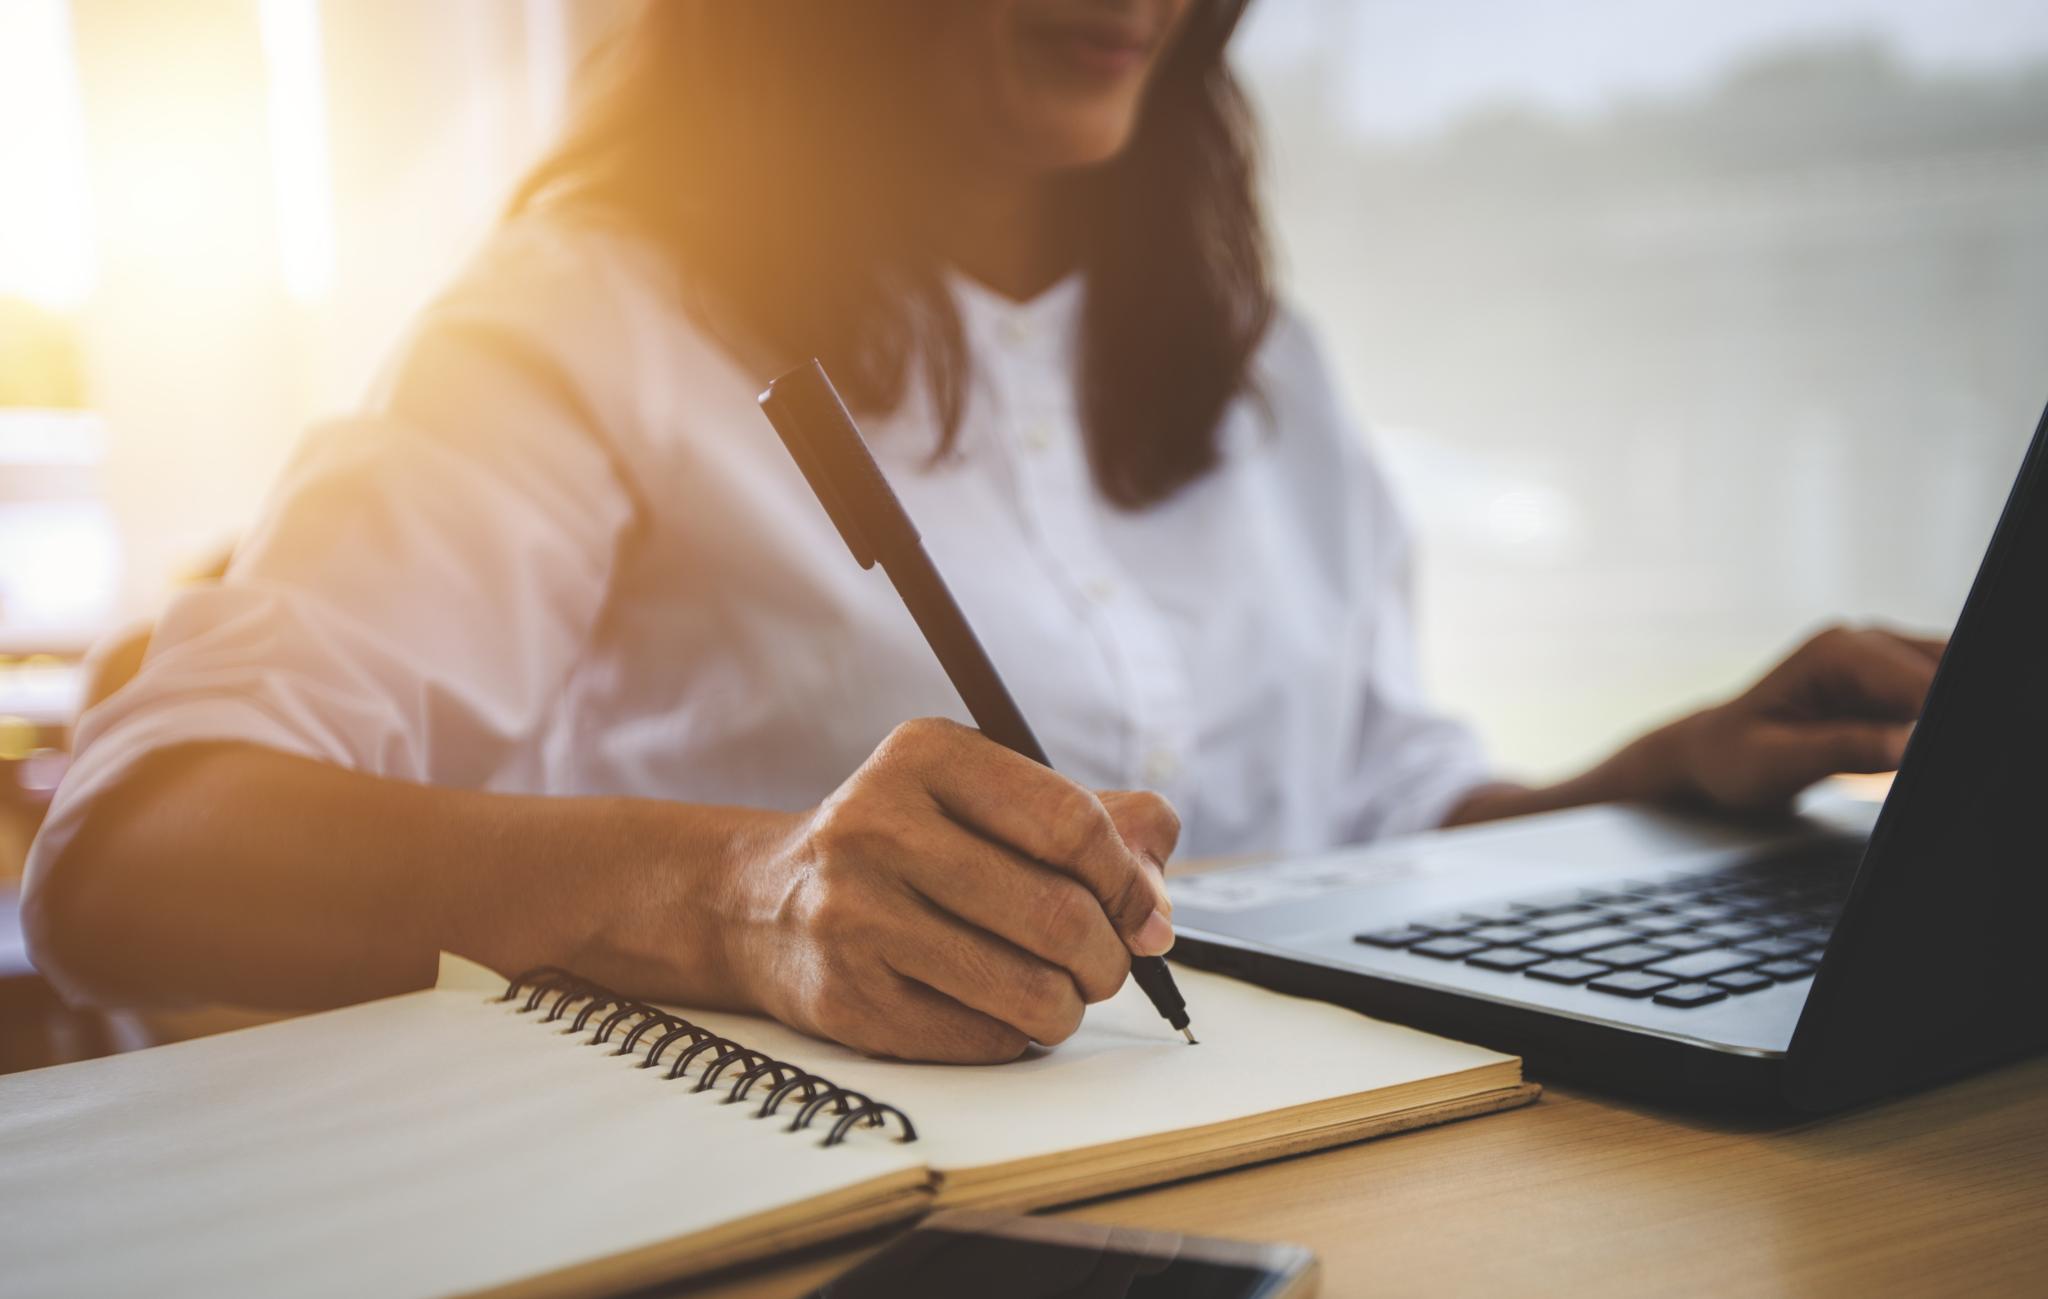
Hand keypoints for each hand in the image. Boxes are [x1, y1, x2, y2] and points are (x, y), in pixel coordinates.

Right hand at [717, 718, 1180, 1062]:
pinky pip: (984, 1039)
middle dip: (1108, 956)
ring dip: (1069, 1005)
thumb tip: (1158, 907)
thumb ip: (1093, 824)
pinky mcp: (848, 999)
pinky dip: (1014, 1034)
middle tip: (1105, 964)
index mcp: (926, 756)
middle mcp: (878, 826)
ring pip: (1030, 990)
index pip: (1071, 824)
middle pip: (1058, 913)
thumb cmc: (907, 847)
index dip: (1129, 881)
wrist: (763, 904)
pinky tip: (993, 1008)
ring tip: (1057, 991)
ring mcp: (855, 915)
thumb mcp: (984, 798)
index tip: (1144, 914)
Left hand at [1664, 624, 1946, 813]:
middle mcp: (1863, 642)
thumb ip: (1843, 750)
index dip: (1942, 717)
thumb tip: (1906, 744)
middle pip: (1948, 671)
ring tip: (1918, 760)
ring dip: (1945, 720)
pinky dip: (1939, 724)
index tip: (1948, 753)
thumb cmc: (1734, 759)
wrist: (1715, 756)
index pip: (1919, 679)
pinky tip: (1918, 754)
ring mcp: (1881, 660)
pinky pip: (1938, 696)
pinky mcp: (1891, 684)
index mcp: (1835, 651)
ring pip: (1951, 680)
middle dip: (1950, 717)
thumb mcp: (1778, 763)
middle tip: (1937, 763)